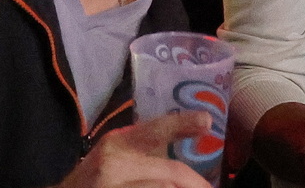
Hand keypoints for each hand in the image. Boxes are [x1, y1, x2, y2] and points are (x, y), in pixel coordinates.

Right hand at [56, 111, 212, 187]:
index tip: (206, 123)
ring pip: (164, 187)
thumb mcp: (120, 153)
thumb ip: (152, 146)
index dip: (182, 124)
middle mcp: (113, 164)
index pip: (155, 130)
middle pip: (170, 173)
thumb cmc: (98, 177)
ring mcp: (111, 186)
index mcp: (118, 143)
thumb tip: (202, 131)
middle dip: (195, 184)